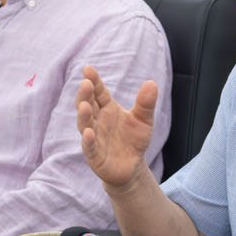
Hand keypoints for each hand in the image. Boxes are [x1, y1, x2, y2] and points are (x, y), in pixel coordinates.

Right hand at [78, 66, 157, 190]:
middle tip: (85, 83)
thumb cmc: (134, 140)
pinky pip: (89, 146)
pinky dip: (88, 140)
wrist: (132, 166)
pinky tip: (88, 132)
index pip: (98, 92)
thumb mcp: (144, 120)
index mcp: (107, 108)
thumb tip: (152, 83)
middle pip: (87, 105)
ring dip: (83, 115)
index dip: (93, 81)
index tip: (88, 69)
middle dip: (85, 94)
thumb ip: (146, 103)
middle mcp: (97, 120)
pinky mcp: (94, 155)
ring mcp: (93, 137)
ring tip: (85, 106)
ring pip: (85, 124)